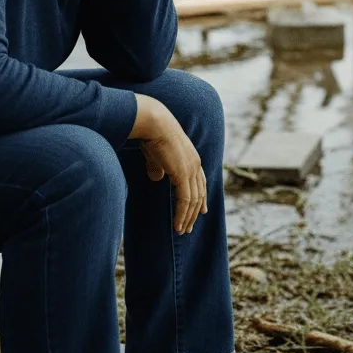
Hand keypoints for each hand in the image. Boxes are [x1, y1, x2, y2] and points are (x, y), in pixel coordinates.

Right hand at [135, 98, 207, 234]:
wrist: (153, 122)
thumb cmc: (152, 135)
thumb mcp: (156, 155)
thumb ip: (158, 167)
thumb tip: (157, 178)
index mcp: (192, 158)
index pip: (201, 182)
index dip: (201, 198)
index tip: (201, 211)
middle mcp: (195, 164)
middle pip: (199, 194)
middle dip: (193, 213)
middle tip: (187, 228)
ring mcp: (191, 168)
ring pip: (193, 200)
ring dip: (188, 218)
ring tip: (181, 230)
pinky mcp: (183, 173)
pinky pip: (185, 200)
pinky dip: (182, 215)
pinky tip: (177, 225)